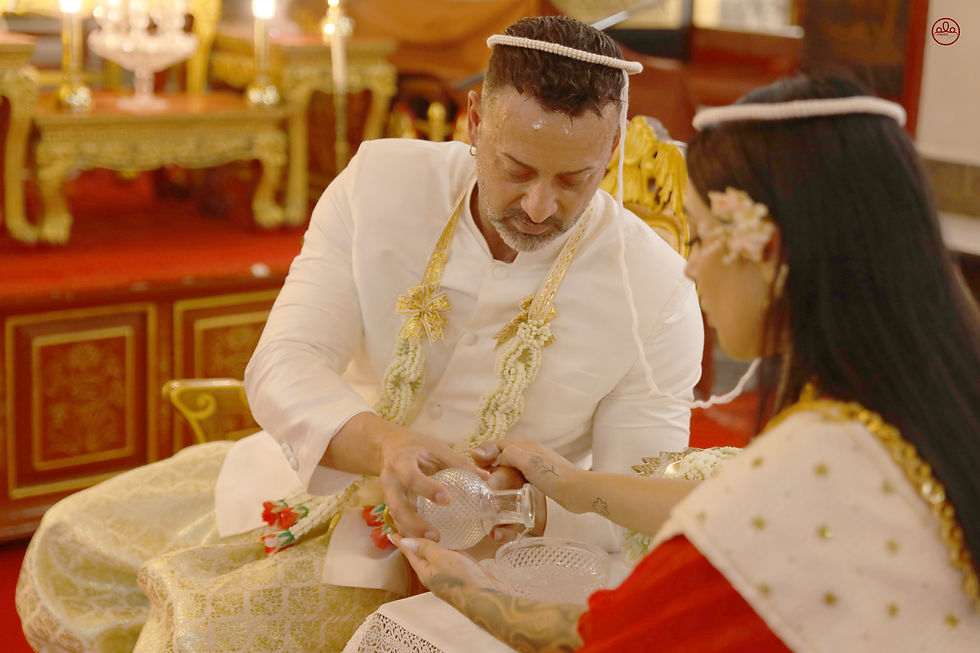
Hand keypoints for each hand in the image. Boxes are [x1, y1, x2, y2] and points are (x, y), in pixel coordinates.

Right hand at [376, 420, 489, 538]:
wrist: (389, 447)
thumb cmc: (417, 447)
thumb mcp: (437, 448)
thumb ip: (459, 462)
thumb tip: (486, 478)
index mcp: (401, 462)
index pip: (411, 478)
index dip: (428, 489)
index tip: (447, 500)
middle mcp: (389, 481)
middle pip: (398, 506)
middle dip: (415, 523)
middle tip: (436, 535)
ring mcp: (387, 495)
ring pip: (396, 518)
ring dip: (412, 532)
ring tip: (433, 542)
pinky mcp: (390, 505)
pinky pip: (397, 522)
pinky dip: (409, 532)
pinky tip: (425, 542)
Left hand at [390, 533, 506, 594]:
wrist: (488, 600)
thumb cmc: (462, 579)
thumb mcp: (441, 559)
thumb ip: (425, 549)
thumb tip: (405, 541)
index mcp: (426, 572)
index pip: (410, 553)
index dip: (401, 542)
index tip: (391, 532)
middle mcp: (435, 575)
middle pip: (421, 556)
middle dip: (414, 544)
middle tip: (406, 530)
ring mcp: (450, 576)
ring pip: (436, 558)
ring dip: (430, 547)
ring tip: (425, 536)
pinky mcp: (463, 575)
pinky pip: (451, 560)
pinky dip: (446, 552)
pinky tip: (449, 546)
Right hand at [473, 440, 584, 513]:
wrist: (580, 492)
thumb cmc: (555, 477)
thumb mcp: (528, 462)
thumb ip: (510, 455)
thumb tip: (495, 457)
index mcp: (526, 447)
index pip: (498, 445)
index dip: (484, 452)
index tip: (473, 464)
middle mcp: (529, 455)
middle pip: (503, 457)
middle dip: (490, 466)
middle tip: (481, 480)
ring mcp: (535, 468)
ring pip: (510, 469)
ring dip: (500, 476)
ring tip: (490, 488)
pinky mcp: (540, 481)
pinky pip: (518, 479)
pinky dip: (510, 484)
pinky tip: (507, 494)